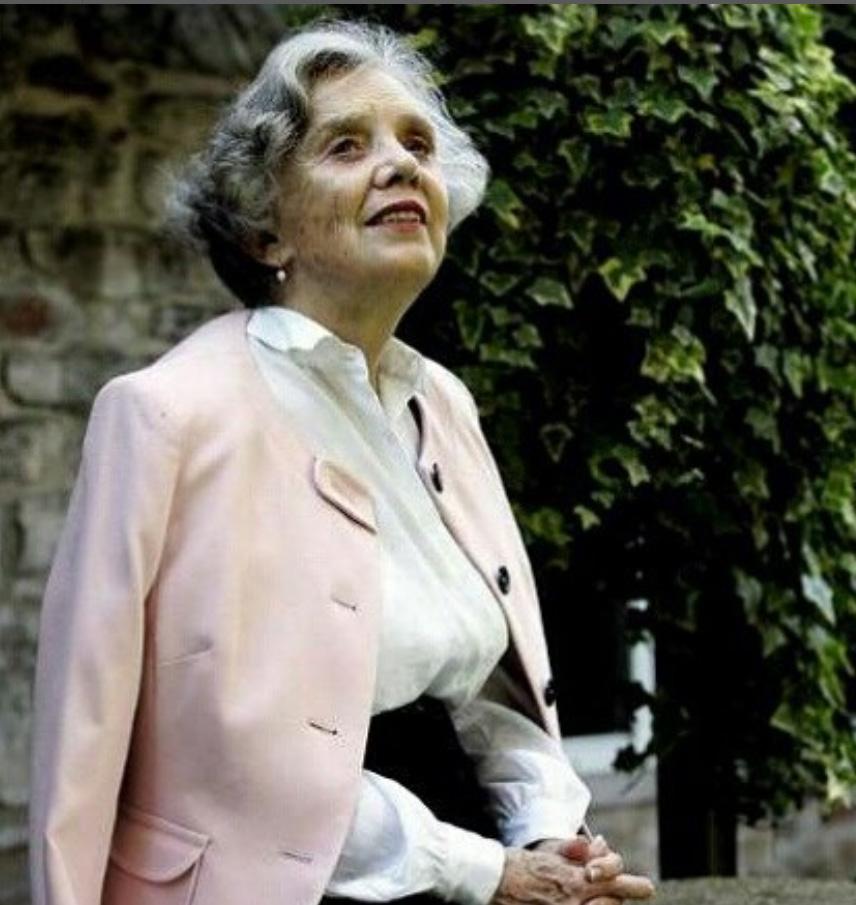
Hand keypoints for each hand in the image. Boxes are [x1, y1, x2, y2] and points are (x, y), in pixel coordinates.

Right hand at [490, 846, 654, 904]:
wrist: (493, 880)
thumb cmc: (520, 863)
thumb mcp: (551, 852)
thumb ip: (577, 850)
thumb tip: (599, 843)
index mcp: (575, 880)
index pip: (615, 882)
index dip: (632, 884)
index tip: (646, 887)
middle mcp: (574, 903)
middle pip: (613, 904)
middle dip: (618, 898)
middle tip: (621, 894)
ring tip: (604, 899)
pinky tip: (588, 904)